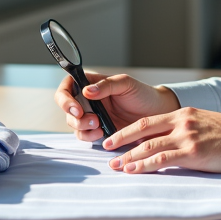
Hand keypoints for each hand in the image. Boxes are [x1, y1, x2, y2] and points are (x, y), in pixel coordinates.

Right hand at [54, 71, 180, 141]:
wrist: (155, 113)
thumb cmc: (141, 94)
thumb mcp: (126, 84)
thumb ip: (106, 85)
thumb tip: (86, 91)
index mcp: (90, 83)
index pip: (67, 87)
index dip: (65, 98)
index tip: (76, 109)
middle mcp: (87, 99)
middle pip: (67, 108)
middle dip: (75, 117)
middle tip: (93, 120)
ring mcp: (91, 115)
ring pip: (73, 123)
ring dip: (82, 128)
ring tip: (99, 127)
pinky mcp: (97, 129)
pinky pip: (84, 135)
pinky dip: (89, 136)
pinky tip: (101, 134)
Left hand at [102, 108, 220, 174]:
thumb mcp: (202, 124)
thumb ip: (183, 130)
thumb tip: (165, 143)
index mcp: (182, 114)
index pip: (146, 121)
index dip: (126, 131)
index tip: (112, 139)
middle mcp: (181, 122)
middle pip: (141, 130)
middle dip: (121, 142)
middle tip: (106, 153)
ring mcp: (186, 137)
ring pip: (149, 146)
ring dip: (129, 157)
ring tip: (115, 166)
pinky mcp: (193, 152)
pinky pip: (163, 159)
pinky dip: (145, 165)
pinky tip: (134, 170)